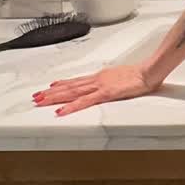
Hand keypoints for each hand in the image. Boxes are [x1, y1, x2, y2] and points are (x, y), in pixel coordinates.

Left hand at [32, 64, 151, 116]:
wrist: (148, 72)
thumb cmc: (140, 75)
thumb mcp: (122, 77)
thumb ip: (112, 82)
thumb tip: (109, 85)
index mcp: (100, 77)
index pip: (76, 81)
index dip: (62, 85)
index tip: (50, 87)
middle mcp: (96, 80)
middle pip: (69, 87)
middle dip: (51, 92)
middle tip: (36, 96)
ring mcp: (99, 86)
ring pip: (71, 93)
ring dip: (54, 97)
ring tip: (40, 101)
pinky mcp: (105, 94)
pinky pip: (84, 102)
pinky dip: (70, 107)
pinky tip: (60, 111)